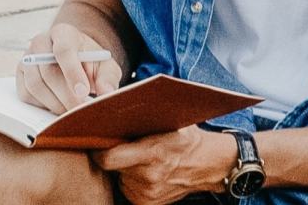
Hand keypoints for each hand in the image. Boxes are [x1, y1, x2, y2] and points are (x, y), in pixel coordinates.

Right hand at [16, 23, 121, 113]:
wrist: (75, 60)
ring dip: (55, 103)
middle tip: (80, 109)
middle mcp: (40, 43)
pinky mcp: (20, 76)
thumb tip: (107, 92)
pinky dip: (43, 105)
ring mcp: (27, 59)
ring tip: (72, 110)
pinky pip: (26, 95)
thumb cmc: (90, 62)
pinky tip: (58, 105)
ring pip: (35, 85)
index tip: (83, 91)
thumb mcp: (105, 66)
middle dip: (66, 95)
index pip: (64, 50)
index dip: (73, 72)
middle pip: (48, 71)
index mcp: (63, 33)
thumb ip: (107, 77)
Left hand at [94, 126, 237, 204]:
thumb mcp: (173, 122)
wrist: (209, 164)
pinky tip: (147, 172)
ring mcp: (147, 193)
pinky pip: (127, 189)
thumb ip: (145, 120)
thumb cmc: (189, 139)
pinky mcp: (146, 204)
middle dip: (114, 156)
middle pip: (112, 168)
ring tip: (142, 160)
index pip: (108, 158)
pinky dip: (132, 180)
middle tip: (125, 146)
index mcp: (153, 153)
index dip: (99, 150)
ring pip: (119, 178)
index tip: (97, 141)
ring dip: (124, 169)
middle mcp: (149, 176)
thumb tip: (114, 113)